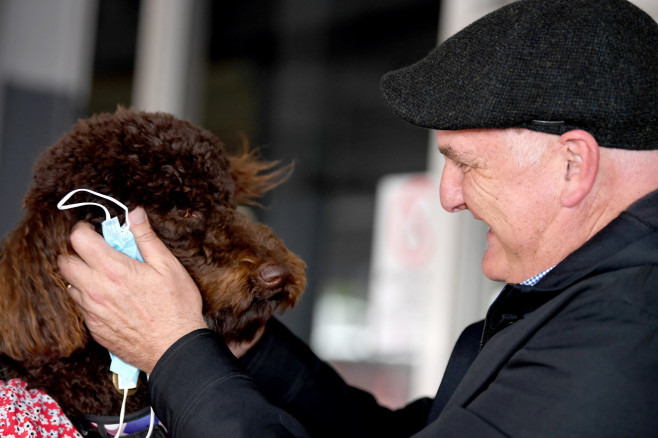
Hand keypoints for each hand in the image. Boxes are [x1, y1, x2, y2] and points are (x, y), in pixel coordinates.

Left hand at [59, 207, 207, 372]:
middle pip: (64, 262)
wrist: (175, 349)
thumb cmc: (176, 307)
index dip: (83, 230)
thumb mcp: (168, 266)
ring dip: (80, 277)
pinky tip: (110, 299)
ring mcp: (93, 312)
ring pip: (70, 286)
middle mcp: (95, 290)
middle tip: (95, 252)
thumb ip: (146, 238)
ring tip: (103, 276)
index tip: (93, 230)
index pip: (79, 239)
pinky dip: (89, 298)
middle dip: (75, 252)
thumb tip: (135, 214)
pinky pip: (81, 308)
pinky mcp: (95, 329)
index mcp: (113, 269)